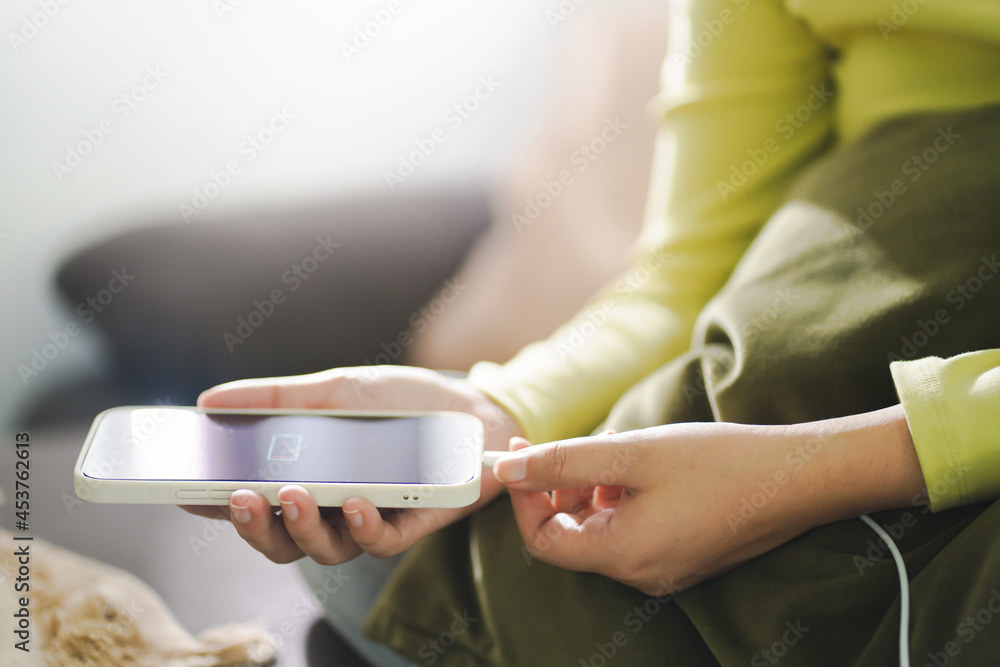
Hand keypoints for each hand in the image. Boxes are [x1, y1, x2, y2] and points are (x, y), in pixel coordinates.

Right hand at [180, 365, 521, 564]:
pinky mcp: (410, 527)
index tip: (183, 491)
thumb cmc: (404, 400)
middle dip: (253, 526)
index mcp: (310, 478)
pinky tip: (354, 500)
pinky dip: (362, 525)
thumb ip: (278, 399)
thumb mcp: (336, 389)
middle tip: (237, 497)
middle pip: (280, 540)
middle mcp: (333, 508)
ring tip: (289, 494)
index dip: (216, 503)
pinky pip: (378, 542)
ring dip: (300, 527)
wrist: (473, 408)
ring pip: (323, 550)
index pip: (253, 501)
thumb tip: (209, 399)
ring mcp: (370, 521)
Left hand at [493, 406, 924, 594]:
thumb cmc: (718, 462)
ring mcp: (665, 569)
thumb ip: (562, 462)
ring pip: (601, 529)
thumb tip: (505, 471)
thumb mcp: (630, 454)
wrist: (799, 477)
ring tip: (611, 449)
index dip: (524, 497)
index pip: (543, 540)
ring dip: (590, 488)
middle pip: (571, 535)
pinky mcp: (684, 556)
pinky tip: (638, 465)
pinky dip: (621, 498)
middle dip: (557, 487)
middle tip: (562, 442)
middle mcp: (641, 574)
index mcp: (623, 555)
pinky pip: (632, 530)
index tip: (521, 454)